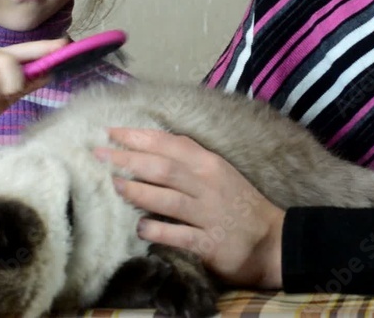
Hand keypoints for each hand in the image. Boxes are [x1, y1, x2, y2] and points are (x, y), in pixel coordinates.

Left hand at [96, 127, 284, 289]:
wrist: (273, 240)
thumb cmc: (240, 204)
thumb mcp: (220, 174)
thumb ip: (189, 162)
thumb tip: (148, 151)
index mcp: (210, 164)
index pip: (170, 144)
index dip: (139, 137)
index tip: (111, 131)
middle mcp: (208, 185)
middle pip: (163, 168)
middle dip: (128, 160)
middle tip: (100, 154)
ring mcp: (208, 214)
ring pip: (167, 199)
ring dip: (137, 192)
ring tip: (114, 186)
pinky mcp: (209, 243)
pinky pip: (177, 235)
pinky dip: (156, 231)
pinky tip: (139, 228)